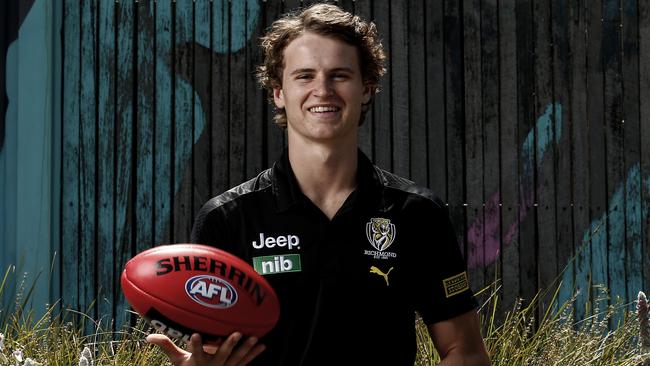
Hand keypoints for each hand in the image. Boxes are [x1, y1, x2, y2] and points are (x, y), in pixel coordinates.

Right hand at [146, 332, 264, 365]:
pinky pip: (245, 362)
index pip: (195, 352)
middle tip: (236, 333)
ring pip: (236, 358)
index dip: (196, 344)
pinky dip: (253, 355)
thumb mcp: (177, 361)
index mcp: (198, 362)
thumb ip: (166, 346)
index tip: (195, 334)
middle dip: (229, 345)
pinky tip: (262, 346)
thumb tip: (149, 337)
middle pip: (221, 355)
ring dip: (246, 348)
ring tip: (253, 338)